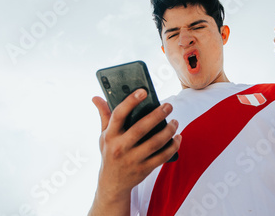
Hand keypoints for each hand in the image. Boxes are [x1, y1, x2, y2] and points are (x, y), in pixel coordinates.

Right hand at [91, 89, 180, 208]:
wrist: (112, 184)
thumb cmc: (109, 153)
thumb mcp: (104, 136)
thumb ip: (104, 115)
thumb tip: (96, 97)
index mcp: (110, 135)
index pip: (119, 115)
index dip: (130, 101)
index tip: (143, 91)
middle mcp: (120, 147)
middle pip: (140, 128)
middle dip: (157, 115)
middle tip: (168, 105)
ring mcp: (132, 160)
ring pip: (154, 143)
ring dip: (168, 131)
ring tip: (175, 121)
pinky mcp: (144, 169)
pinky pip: (162, 157)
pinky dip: (173, 146)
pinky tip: (178, 137)